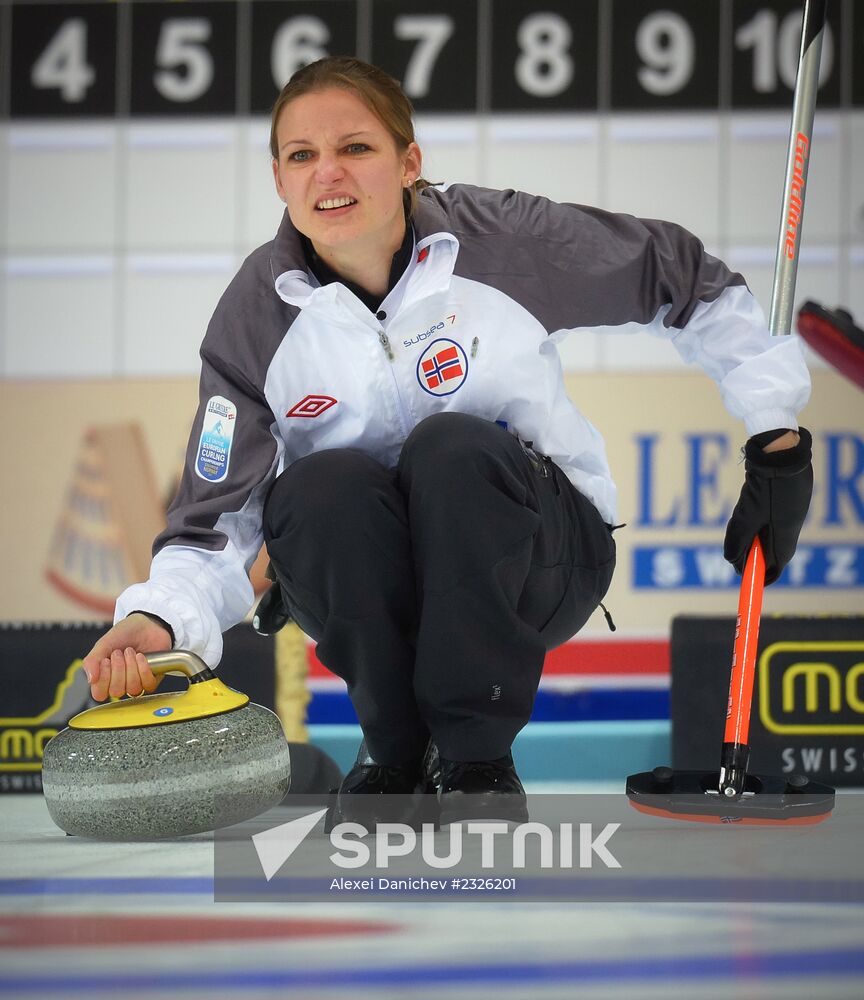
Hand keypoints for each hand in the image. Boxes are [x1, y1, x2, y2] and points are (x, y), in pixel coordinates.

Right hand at [82, 613, 172, 701]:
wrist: (147, 623)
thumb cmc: (125, 634)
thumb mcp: (104, 643)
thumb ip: (92, 660)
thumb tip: (90, 679)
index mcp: (104, 677)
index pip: (99, 694)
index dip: (103, 680)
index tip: (105, 661)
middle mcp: (120, 683)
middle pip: (116, 692)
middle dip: (118, 669)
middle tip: (119, 652)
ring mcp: (136, 682)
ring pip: (132, 689)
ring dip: (131, 667)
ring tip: (130, 651)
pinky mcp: (151, 679)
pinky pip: (148, 685)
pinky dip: (144, 669)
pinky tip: (141, 657)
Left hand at [723, 427, 812, 584]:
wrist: (782, 453)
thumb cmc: (767, 488)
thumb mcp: (747, 517)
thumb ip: (737, 540)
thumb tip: (732, 562)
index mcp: (786, 539)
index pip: (774, 569)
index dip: (759, 577)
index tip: (744, 579)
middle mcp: (790, 530)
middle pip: (768, 552)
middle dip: (749, 553)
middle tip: (734, 547)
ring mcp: (788, 515)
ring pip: (765, 533)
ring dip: (749, 532)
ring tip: (741, 517)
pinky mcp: (784, 501)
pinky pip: (767, 518)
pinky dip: (754, 518)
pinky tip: (747, 503)